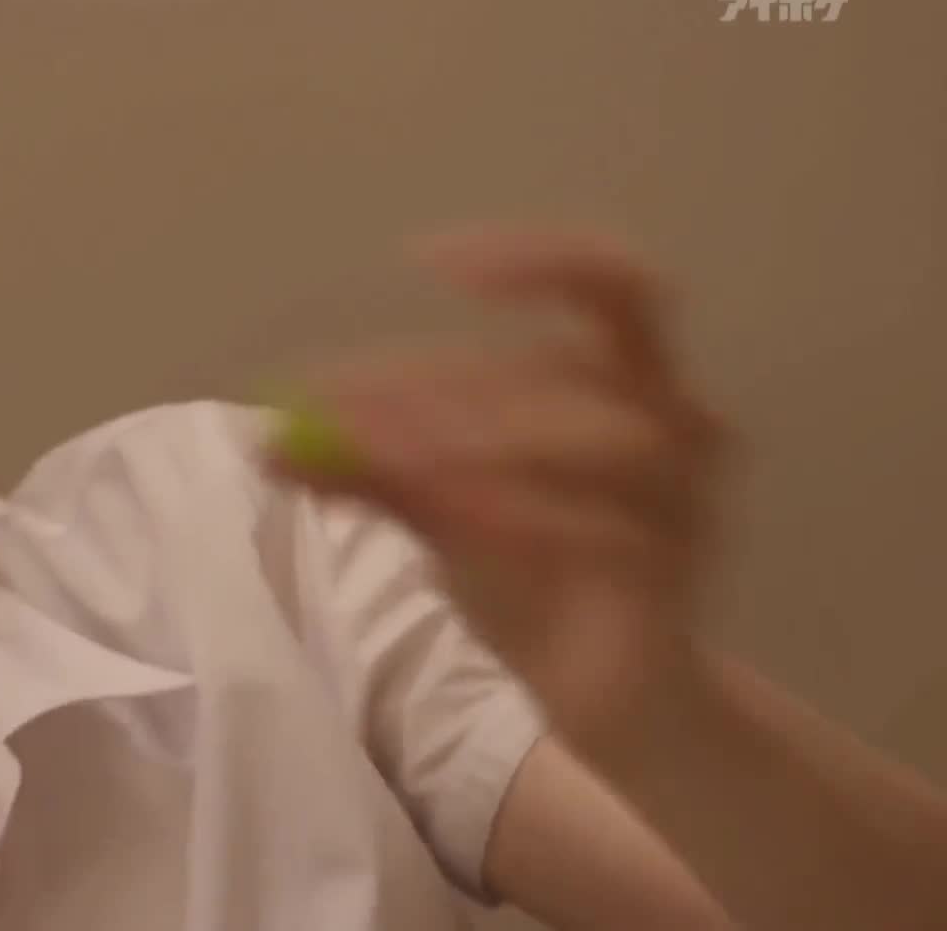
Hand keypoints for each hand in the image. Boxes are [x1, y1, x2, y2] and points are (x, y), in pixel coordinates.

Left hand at [268, 226, 736, 760]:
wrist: (612, 699)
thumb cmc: (536, 582)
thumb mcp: (439, 511)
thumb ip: (370, 471)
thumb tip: (269, 445)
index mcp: (628, 379)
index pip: (597, 279)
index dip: (521, 258)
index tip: (429, 257)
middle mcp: (677, 421)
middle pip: (570, 362)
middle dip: (445, 384)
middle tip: (346, 413)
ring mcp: (686, 498)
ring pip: (596, 436)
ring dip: (483, 438)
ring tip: (392, 462)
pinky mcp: (676, 573)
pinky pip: (603, 529)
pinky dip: (521, 515)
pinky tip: (454, 518)